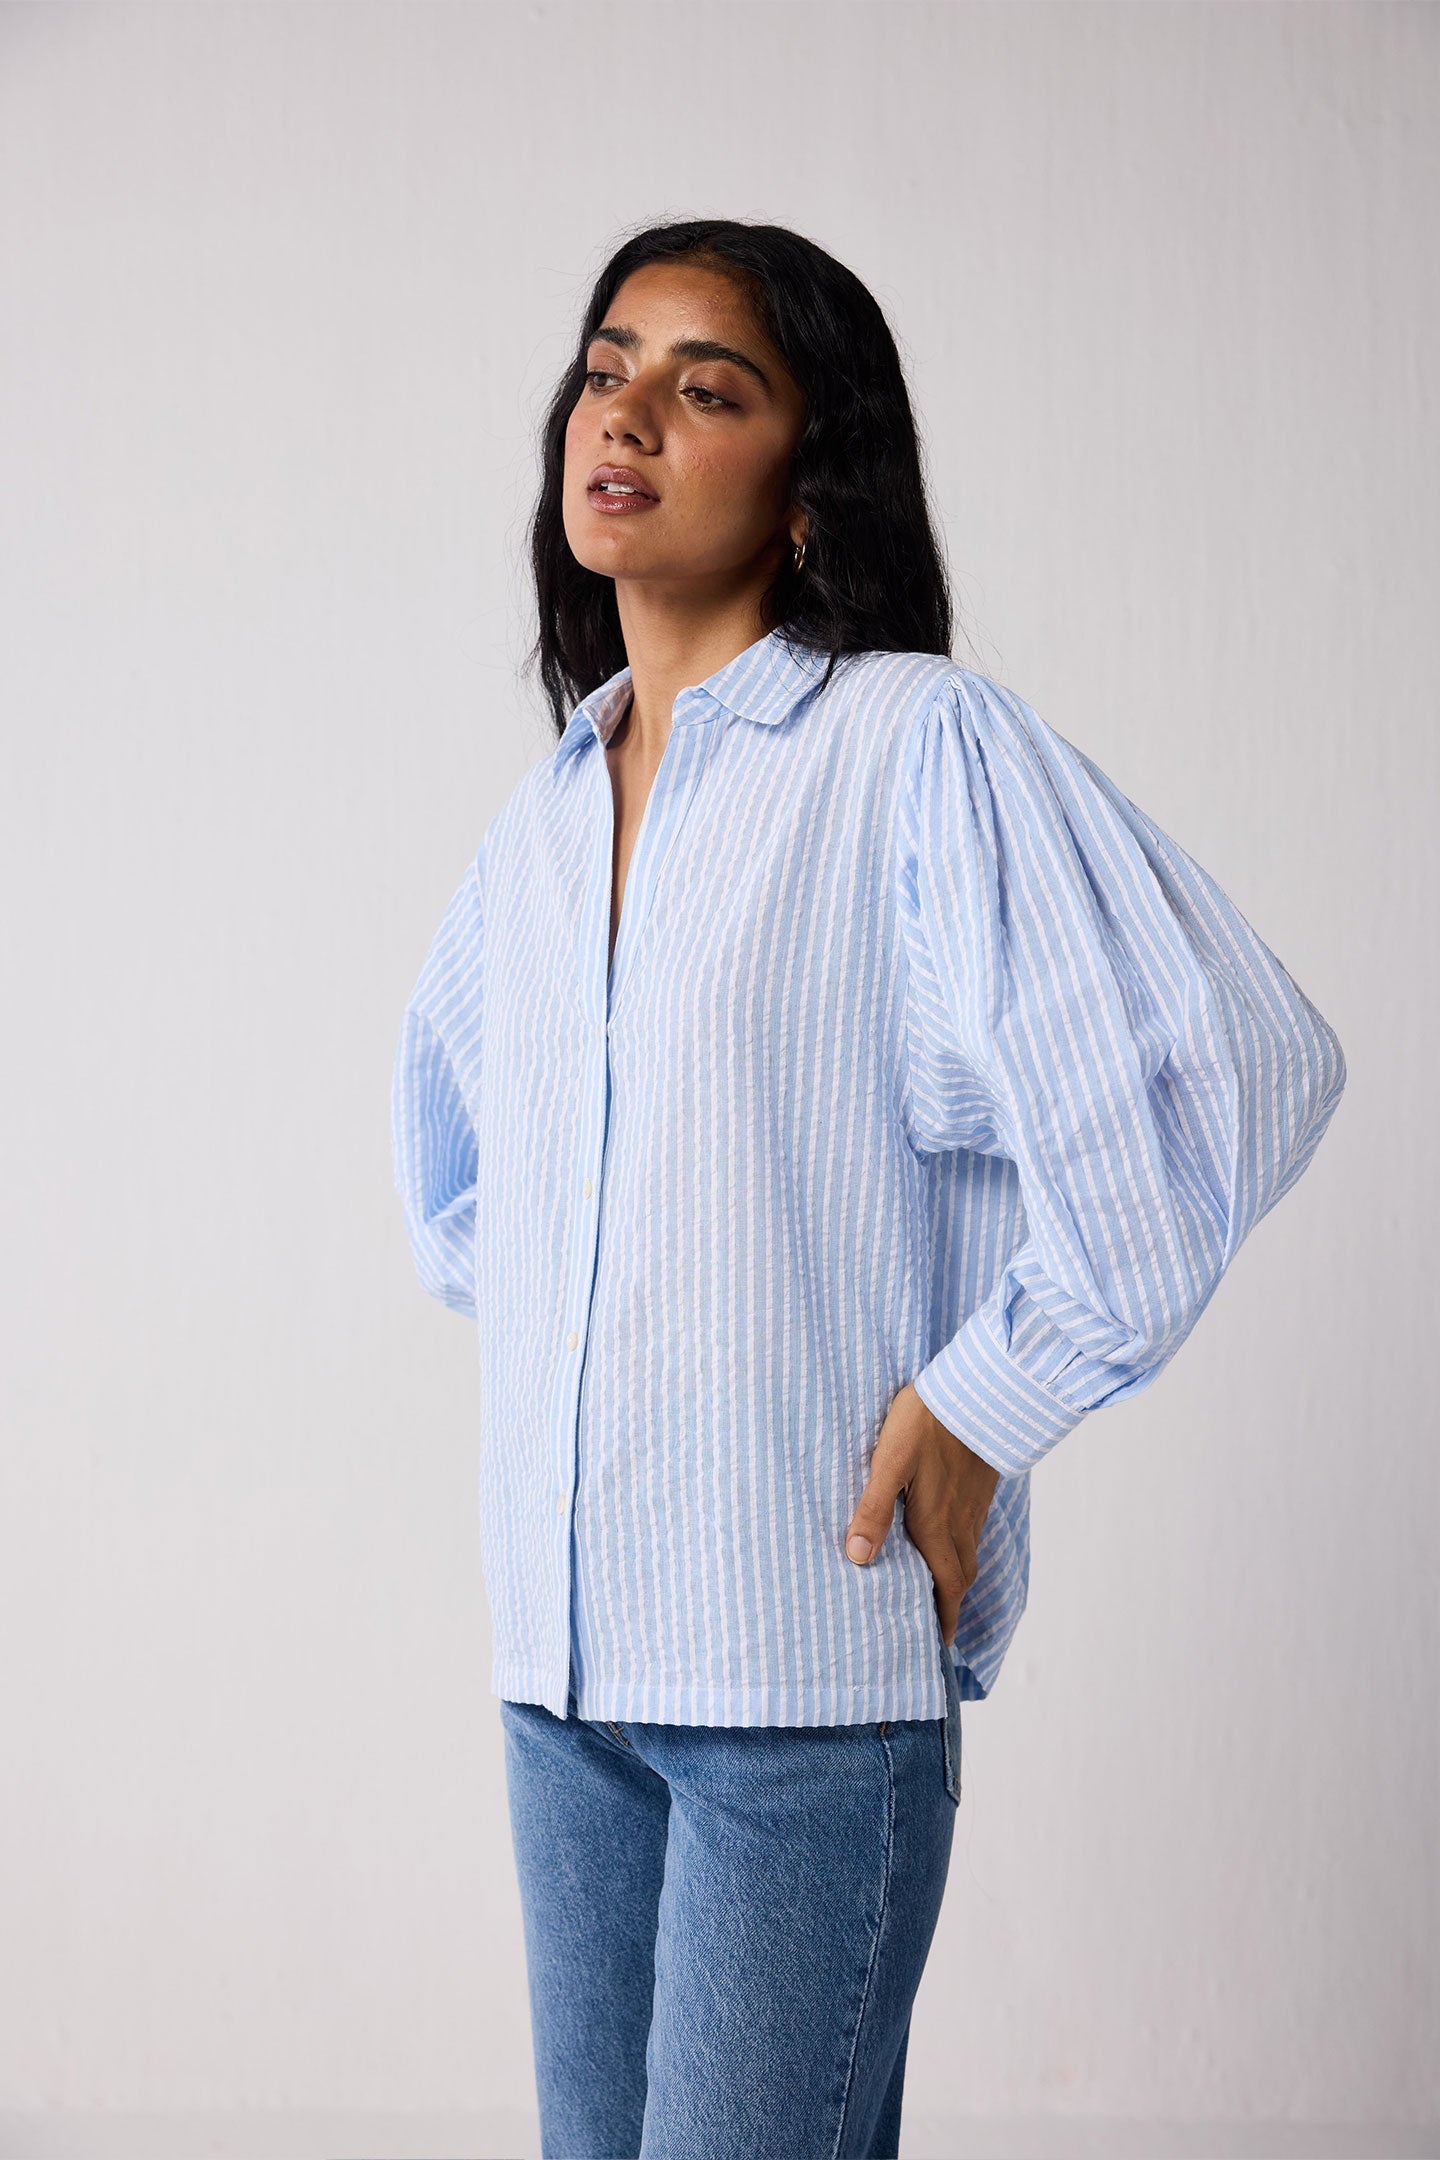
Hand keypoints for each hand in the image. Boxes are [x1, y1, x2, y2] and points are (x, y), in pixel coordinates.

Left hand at [844, 1383, 1001, 1645]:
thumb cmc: (927, 1423)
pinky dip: (962, 1548)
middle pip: (960, 1576)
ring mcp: (974, 1505)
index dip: (943, 1618)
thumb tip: (857, 1558)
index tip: (939, 1645)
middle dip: (950, 1604)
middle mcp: (960, 1524)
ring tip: (940, 1588)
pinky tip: (948, 1538)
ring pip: (968, 1553)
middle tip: (936, 1625)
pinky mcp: (981, 1486)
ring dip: (956, 1577)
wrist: (978, 1389)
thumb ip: (873, 1509)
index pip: (946, 1587)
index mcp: (936, 1526)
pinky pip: (973, 1530)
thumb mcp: (889, 1463)